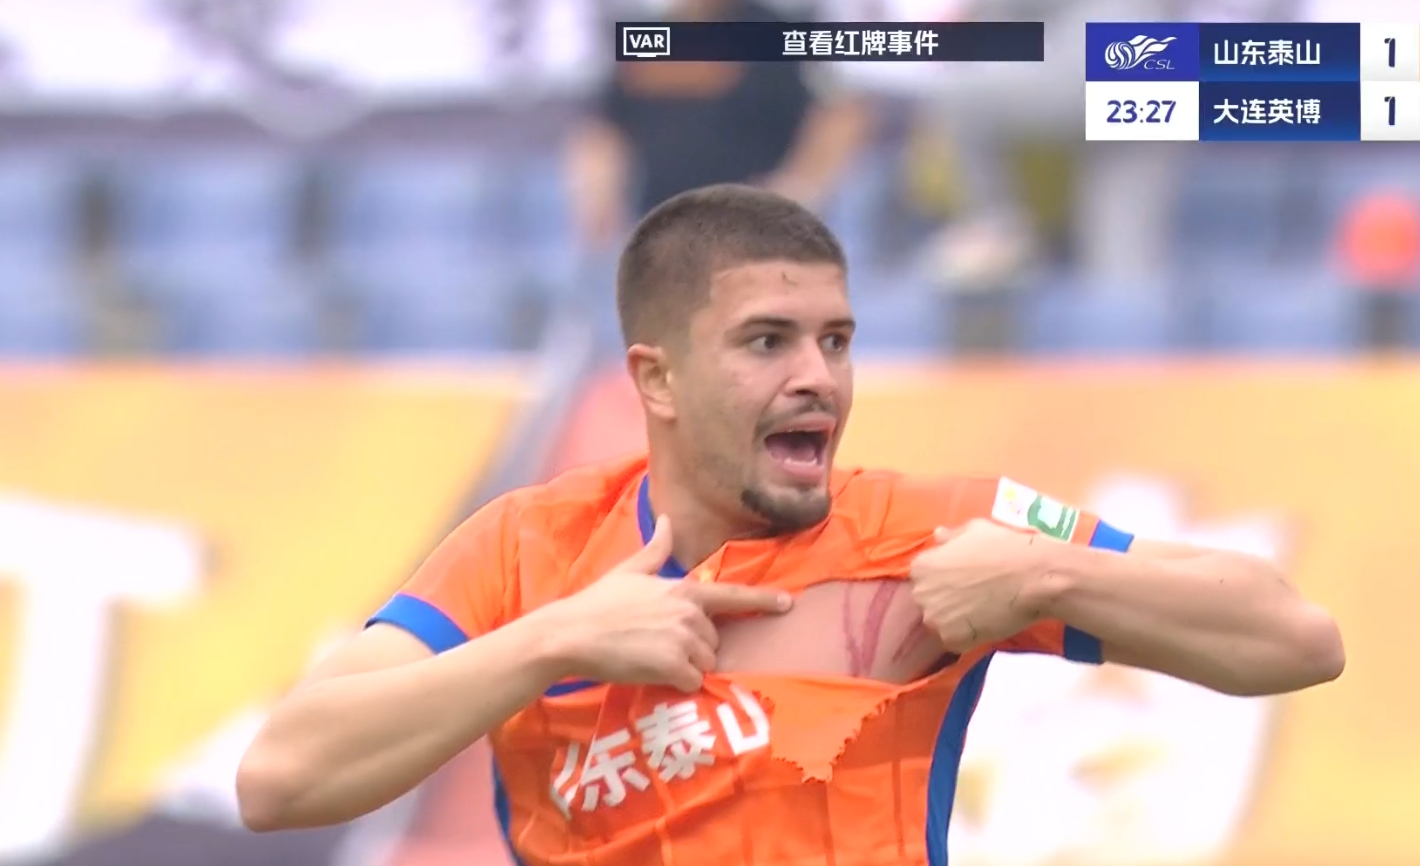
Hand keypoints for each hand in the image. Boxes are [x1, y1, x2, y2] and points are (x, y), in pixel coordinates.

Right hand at [544, 517, 793, 691]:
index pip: (731, 595)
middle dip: (694, 647)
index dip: (762, 600)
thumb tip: (668, 520)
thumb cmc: (597, 603)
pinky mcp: (674, 666)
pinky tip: (653, 673)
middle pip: (714, 640)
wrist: (571, 634)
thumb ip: (657, 550)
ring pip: (706, 663)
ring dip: (686, 667)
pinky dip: (678, 684)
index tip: (788, 604)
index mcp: (683, 589)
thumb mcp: (629, 571)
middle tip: (657, 644)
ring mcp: (683, 640)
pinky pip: (693, 682)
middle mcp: (689, 613)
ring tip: (652, 658)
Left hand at [908, 519, 1051, 653]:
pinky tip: (986, 624)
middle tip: (974, 596)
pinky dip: (967, 636)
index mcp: (922, 566)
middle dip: (946, 598)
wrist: (1034, 577)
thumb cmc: (1005, 547)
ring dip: (955, 619)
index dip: (943, 578)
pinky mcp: (952, 640)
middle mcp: (921, 593)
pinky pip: (954, 640)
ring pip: (940, 622)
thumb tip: (938, 534)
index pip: (923, 576)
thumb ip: (951, 536)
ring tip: (982, 611)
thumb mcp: (975, 530)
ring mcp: (935, 619)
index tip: (963, 578)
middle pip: (928, 600)